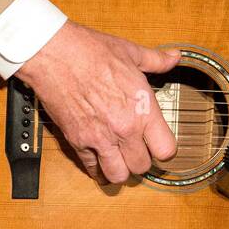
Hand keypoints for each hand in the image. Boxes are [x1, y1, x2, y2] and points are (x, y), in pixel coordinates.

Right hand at [16, 21, 179, 184]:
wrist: (55, 54)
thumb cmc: (91, 52)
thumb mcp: (131, 53)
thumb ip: (157, 61)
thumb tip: (174, 57)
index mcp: (142, 110)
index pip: (166, 150)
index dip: (165, 149)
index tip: (159, 143)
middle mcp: (123, 129)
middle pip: (142, 167)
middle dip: (142, 160)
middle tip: (137, 149)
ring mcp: (99, 138)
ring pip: (117, 176)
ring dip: (120, 170)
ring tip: (119, 158)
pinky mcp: (76, 141)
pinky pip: (91, 169)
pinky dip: (96, 168)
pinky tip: (98, 157)